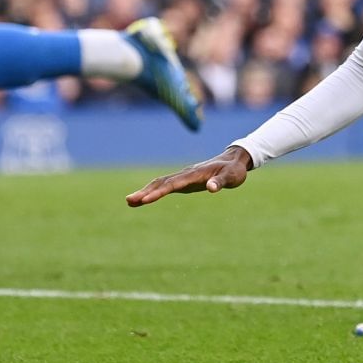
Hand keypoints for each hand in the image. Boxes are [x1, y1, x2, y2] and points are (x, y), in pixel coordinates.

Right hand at [126, 146, 252, 206]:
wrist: (233, 161)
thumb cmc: (233, 170)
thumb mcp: (232, 177)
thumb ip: (221, 182)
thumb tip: (211, 188)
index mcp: (195, 174)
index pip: (174, 183)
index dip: (159, 192)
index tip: (146, 200)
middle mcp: (186, 174)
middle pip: (162, 182)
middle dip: (145, 192)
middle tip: (129, 201)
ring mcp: (183, 177)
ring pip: (160, 183)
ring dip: (145, 191)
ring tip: (129, 202)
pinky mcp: (184, 182)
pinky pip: (165, 186)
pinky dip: (153, 192)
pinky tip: (143, 200)